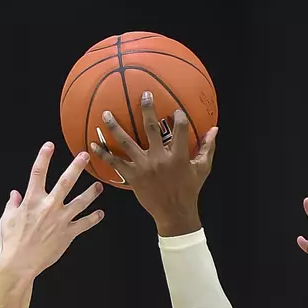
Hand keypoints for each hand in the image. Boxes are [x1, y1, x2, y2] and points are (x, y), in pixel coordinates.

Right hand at [0, 143, 103, 276]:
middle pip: (66, 181)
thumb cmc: (11, 242)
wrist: (20, 263)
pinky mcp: (68, 233)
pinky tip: (100, 214)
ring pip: (81, 201)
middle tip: (85, 156)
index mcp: (32, 200)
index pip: (38, 173)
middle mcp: (49, 206)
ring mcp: (61, 219)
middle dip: (76, 166)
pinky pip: (85, 224)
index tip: (49, 145)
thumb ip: (12, 205)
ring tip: (99, 186)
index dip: (44, 157)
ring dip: (91, 192)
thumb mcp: (7, 220)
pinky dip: (94, 218)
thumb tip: (14, 194)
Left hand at [90, 91, 217, 236]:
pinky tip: (92, 145)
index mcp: (178, 155)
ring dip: (114, 127)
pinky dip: (103, 153)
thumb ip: (207, 148)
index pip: (180, 129)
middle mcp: (159, 158)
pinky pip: (114, 163)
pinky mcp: (132, 176)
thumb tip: (215, 129)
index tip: (175, 110)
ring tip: (105, 114)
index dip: (178, 117)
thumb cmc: (189, 190)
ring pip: (126, 143)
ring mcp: (143, 167)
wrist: (174, 213)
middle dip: (147, 109)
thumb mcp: (202, 169)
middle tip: (143, 94)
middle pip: (150, 128)